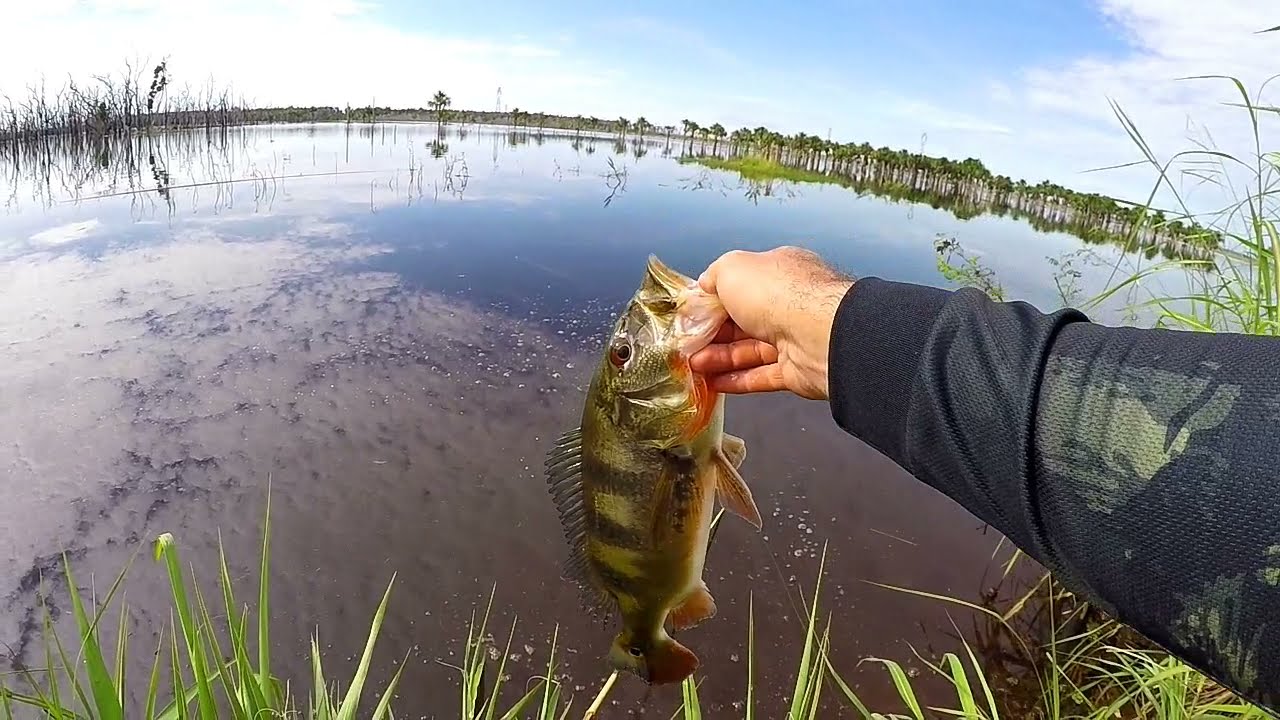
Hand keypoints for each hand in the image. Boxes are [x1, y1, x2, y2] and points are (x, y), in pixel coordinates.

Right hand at [689, 246, 853, 399]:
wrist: (818, 334)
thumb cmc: (776, 293)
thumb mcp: (732, 268)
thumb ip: (714, 274)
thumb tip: (704, 284)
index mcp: (779, 273)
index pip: (742, 287)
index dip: (714, 300)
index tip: (691, 314)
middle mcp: (789, 304)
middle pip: (743, 321)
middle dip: (712, 334)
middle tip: (686, 345)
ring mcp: (794, 339)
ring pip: (749, 350)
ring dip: (719, 358)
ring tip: (693, 365)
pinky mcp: (796, 371)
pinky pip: (761, 376)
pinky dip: (737, 380)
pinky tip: (713, 384)